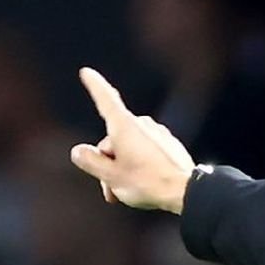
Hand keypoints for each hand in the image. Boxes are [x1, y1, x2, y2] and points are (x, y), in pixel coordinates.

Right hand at [70, 68, 194, 213]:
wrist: (186, 192)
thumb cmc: (147, 183)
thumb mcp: (111, 176)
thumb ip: (90, 161)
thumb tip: (78, 151)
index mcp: (124, 126)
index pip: (106, 100)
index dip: (95, 86)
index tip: (87, 72)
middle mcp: (142, 124)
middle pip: (113, 139)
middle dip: (107, 163)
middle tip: (111, 191)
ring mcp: (158, 133)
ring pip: (129, 147)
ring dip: (123, 167)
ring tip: (128, 192)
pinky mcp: (169, 144)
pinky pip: (146, 151)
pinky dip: (140, 166)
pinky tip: (146, 183)